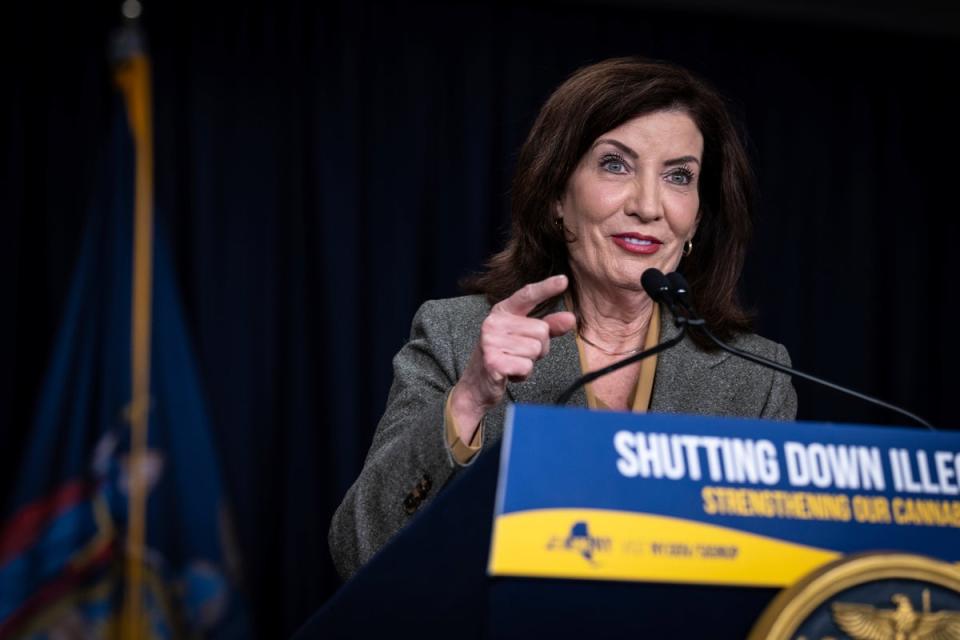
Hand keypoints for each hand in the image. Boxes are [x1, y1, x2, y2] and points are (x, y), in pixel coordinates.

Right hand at [449, 274, 575, 441]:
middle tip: (520, 354)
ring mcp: (491, 341)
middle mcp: (494, 322)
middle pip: (541, 330)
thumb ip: (548, 326)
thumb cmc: (504, 357)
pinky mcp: (493, 361)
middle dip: (539, 347)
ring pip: (536, 349)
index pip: (527, 295)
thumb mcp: (525, 338)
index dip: (546, 288)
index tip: (564, 280)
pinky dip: (523, 374)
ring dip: (529, 362)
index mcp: (502, 312)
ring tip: (513, 363)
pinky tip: (509, 373)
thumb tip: (571, 318)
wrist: (476, 385)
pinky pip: (526, 366)